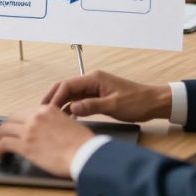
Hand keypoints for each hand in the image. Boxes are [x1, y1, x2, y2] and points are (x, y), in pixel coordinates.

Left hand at [0, 105, 93, 176]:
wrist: (85, 153)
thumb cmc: (83, 143)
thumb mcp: (70, 123)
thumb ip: (56, 122)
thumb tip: (52, 130)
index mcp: (47, 109)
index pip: (26, 112)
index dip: (19, 121)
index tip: (18, 127)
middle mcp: (36, 117)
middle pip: (12, 118)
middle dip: (7, 127)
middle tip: (5, 135)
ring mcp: (29, 130)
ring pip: (5, 130)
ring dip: (0, 137)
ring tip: (0, 144)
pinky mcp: (25, 146)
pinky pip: (4, 143)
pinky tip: (1, 153)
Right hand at [42, 70, 171, 122]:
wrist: (153, 103)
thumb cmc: (137, 102)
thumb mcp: (114, 106)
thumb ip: (92, 106)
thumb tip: (72, 108)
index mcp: (94, 79)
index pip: (67, 85)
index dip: (55, 96)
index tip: (47, 109)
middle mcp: (92, 80)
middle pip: (66, 87)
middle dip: (53, 98)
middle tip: (42, 112)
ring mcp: (94, 87)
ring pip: (71, 94)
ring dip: (60, 103)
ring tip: (51, 116)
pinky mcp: (97, 95)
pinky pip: (79, 99)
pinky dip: (70, 106)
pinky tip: (66, 116)